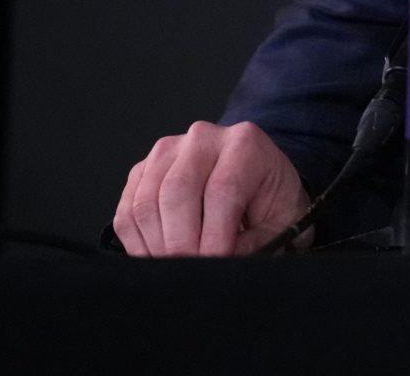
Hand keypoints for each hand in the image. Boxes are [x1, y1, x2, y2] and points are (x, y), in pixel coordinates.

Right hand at [114, 120, 312, 255]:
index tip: (213, 264)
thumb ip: (257, 242)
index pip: (221, 190)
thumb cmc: (270, 201)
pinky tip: (159, 255)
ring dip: (158, 245)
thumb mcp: (282, 221)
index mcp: (245, 143)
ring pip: (146, 203)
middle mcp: (203, 138)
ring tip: (179, 266)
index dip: (214, 235)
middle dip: (181, 242)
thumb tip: (223, 262)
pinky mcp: (143, 171)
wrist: (256, 180)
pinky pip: (127, 211)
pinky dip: (137, 242)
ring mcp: (166, 151)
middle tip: (191, 271)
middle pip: (176, 192)